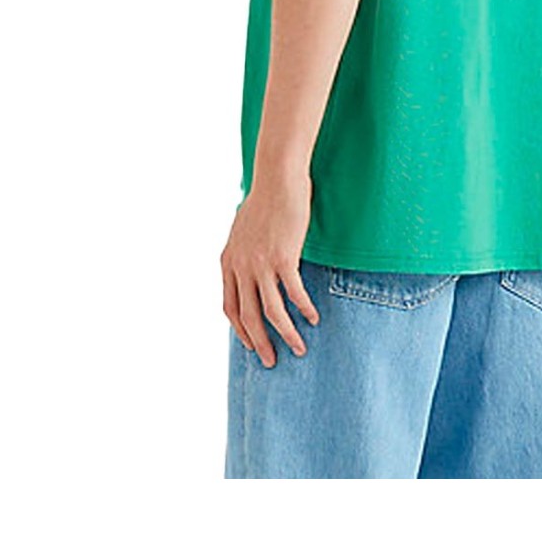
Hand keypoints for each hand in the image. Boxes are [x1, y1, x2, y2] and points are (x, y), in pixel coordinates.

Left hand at [220, 175, 320, 367]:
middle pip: (248, 316)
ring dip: (285, 333)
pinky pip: (294, 293)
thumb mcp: (243, 231)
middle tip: (271, 361)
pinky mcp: (283, 257)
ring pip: (271, 311)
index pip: (229, 307)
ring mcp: (261, 263)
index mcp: (228, 262)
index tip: (251, 344)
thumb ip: (243, 253)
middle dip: (260, 343)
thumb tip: (250, 268)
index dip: (240, 330)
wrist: (277, 179)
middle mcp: (241, 266)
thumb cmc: (264, 200)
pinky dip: (304, 308)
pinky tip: (313, 317)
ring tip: (298, 348)